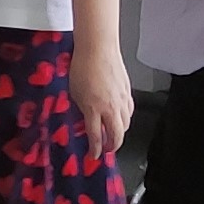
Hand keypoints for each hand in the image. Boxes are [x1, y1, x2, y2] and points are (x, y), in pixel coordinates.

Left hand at [71, 32, 134, 158]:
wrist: (98, 48)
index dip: (95, 150)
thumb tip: (86, 119)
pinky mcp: (127, 91)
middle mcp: (110, 107)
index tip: (93, 155)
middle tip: (106, 149)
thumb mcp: (75, 92)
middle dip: (112, 146)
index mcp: (94, 109)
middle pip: (117, 135)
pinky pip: (129, 111)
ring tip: (113, 135)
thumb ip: (82, 109)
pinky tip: (120, 117)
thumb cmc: (83, 66)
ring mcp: (121, 99)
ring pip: (126, 124)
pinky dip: (125, 118)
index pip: (96, 137)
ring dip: (120, 133)